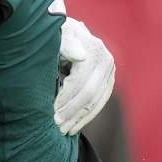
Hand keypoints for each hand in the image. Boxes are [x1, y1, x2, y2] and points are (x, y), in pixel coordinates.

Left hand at [55, 18, 114, 134]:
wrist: (66, 30)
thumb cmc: (55, 33)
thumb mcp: (57, 35)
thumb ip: (66, 44)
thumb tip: (79, 56)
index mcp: (94, 51)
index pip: (80, 83)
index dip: (65, 100)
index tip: (51, 113)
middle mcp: (106, 61)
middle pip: (89, 94)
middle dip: (71, 112)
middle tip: (56, 126)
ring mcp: (110, 71)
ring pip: (96, 102)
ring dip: (79, 119)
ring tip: (63, 131)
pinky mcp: (109, 80)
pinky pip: (100, 103)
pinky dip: (87, 116)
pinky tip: (75, 127)